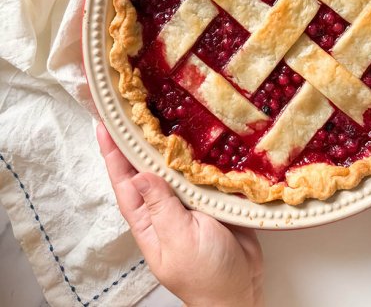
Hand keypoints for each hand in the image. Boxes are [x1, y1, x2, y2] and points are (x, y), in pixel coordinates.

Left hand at [96, 123, 262, 306]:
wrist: (240, 288)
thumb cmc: (205, 273)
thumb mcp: (179, 240)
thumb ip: (161, 207)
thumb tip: (139, 174)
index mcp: (148, 220)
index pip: (125, 182)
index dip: (113, 153)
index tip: (105, 125)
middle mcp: (165, 206)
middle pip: (148, 167)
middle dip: (139, 140)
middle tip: (136, 106)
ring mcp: (188, 201)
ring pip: (175, 166)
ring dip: (169, 142)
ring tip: (165, 111)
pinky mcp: (211, 196)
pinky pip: (201, 170)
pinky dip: (199, 153)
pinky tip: (201, 134)